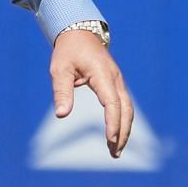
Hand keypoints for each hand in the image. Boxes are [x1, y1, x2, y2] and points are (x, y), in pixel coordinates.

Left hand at [50, 29, 132, 157]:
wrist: (80, 33)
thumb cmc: (68, 51)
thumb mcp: (59, 69)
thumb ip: (62, 91)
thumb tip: (61, 115)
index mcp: (103, 74)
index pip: (112, 103)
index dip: (113, 122)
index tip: (110, 139)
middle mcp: (116, 79)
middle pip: (125, 110)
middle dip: (122, 133)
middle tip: (114, 153)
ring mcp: (119, 82)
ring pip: (127, 110)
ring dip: (124, 129)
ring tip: (115, 150)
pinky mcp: (116, 85)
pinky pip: (124, 106)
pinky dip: (122, 121)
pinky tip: (117, 134)